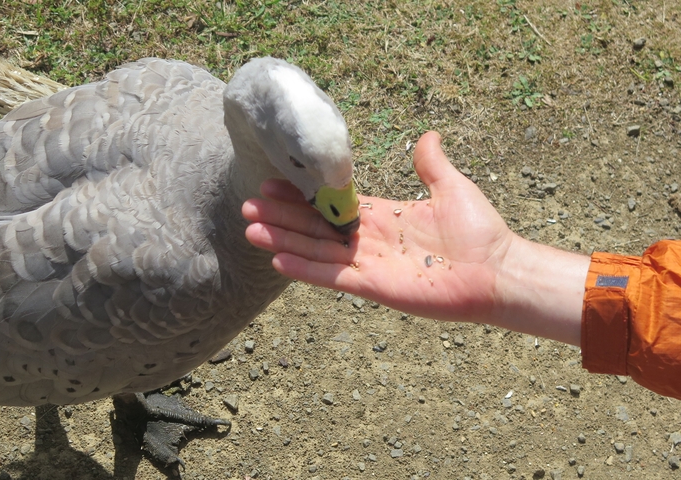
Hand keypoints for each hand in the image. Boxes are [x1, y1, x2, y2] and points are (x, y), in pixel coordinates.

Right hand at [243, 131, 588, 343]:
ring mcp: (369, 264)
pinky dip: (305, 269)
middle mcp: (369, 240)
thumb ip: (432, 164)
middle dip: (282, 217)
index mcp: (382, 216)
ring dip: (283, 241)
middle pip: (315, 227)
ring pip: (316, 251)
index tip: (272, 183)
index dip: (302, 196)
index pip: (331, 204)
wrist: (497, 270)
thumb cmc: (480, 231)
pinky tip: (277, 259)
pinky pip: (332, 276)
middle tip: (247, 205)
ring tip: (251, 230)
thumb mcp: (452, 187)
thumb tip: (429, 135)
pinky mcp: (374, 286)